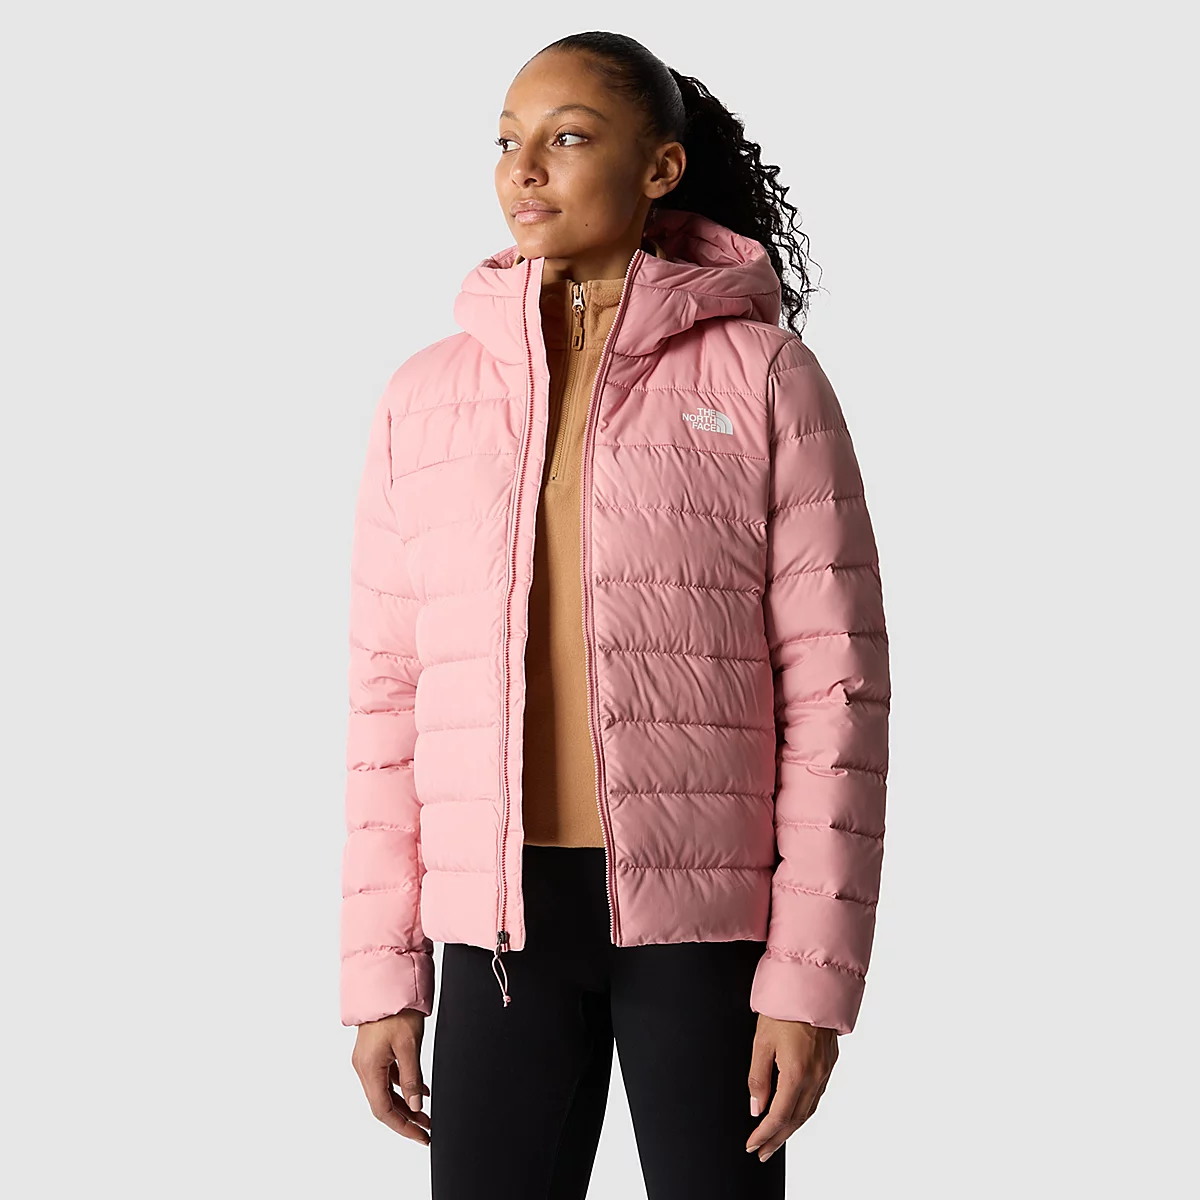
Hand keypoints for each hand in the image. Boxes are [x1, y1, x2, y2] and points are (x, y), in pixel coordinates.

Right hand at [351, 1009, 431, 1144]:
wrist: (387, 983)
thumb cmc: (397, 1010)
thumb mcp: (409, 1045)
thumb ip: (412, 1077)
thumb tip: (417, 1105)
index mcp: (369, 1068)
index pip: (384, 1110)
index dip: (403, 1127)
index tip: (421, 1136)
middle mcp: (364, 1067)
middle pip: (384, 1104)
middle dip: (406, 1119)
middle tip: (427, 1129)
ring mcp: (368, 1059)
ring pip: (386, 1092)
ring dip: (405, 1104)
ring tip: (426, 1114)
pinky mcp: (374, 1052)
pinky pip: (388, 1077)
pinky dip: (403, 1086)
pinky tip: (420, 1090)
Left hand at [745, 1015, 837, 1161]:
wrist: (812, 986)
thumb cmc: (784, 1009)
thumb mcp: (761, 1042)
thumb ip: (758, 1078)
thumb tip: (756, 1107)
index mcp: (796, 1073)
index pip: (779, 1116)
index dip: (764, 1135)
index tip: (752, 1146)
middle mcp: (815, 1076)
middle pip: (796, 1120)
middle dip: (777, 1139)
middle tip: (762, 1152)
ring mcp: (825, 1071)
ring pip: (808, 1110)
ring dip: (791, 1128)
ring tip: (775, 1139)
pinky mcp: (830, 1063)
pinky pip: (817, 1096)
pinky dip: (803, 1111)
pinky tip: (794, 1113)